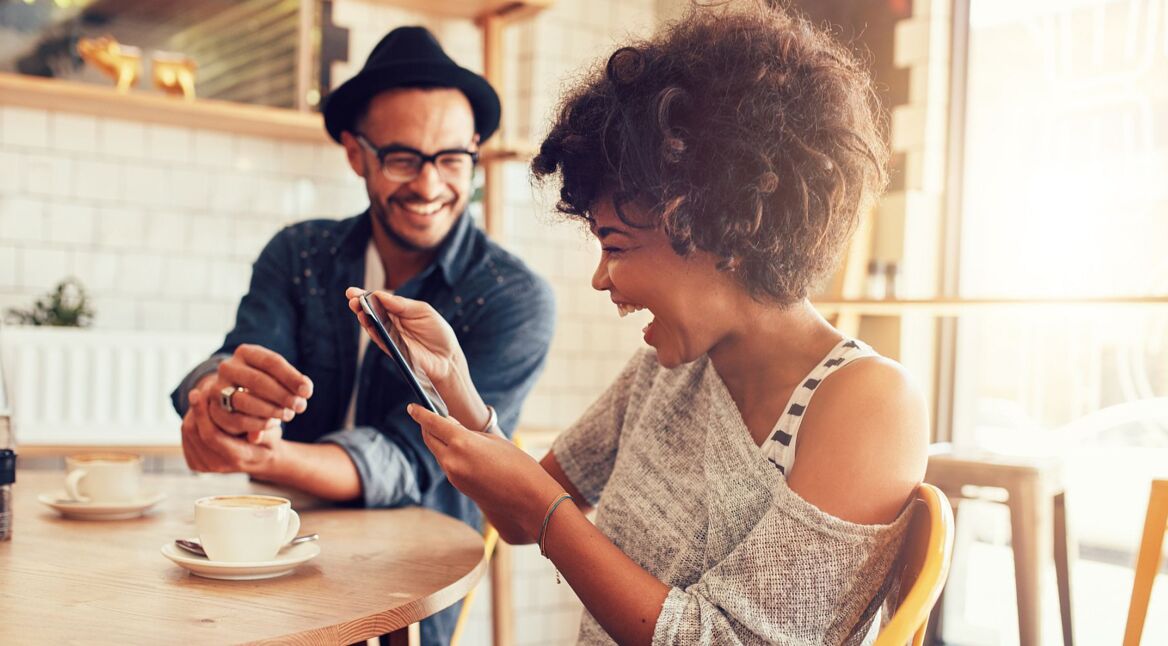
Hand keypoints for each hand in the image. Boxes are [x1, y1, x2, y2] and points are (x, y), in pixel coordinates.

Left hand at [181, 389, 282, 474]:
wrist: (260, 458)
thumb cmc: (268, 438)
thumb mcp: (273, 433)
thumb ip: (265, 431)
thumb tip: (256, 434)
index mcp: (238, 458)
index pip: (212, 436)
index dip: (202, 413)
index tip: (198, 393)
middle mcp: (219, 466)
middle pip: (194, 433)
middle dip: (195, 409)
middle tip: (199, 390)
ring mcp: (205, 467)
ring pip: (188, 433)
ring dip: (193, 413)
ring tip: (202, 398)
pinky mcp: (196, 464)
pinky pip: (186, 437)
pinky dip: (191, 421)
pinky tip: (201, 411)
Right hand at [203, 344, 312, 437]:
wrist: (233, 394)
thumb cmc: (264, 383)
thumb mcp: (277, 377)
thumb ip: (292, 382)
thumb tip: (305, 389)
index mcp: (246, 352)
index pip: (271, 362)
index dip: (292, 377)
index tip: (307, 392)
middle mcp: (228, 367)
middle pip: (257, 380)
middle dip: (282, 395)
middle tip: (300, 406)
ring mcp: (217, 388)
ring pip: (244, 400)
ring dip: (270, 410)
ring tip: (288, 415)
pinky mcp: (214, 409)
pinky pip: (236, 419)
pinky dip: (257, 424)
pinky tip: (272, 423)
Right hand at [345, 287, 466, 384]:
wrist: (447, 358)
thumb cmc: (437, 332)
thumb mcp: (423, 311)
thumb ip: (403, 304)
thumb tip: (380, 295)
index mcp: (398, 310)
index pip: (379, 301)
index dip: (365, 295)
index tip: (353, 291)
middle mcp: (391, 323)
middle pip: (371, 312)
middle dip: (359, 304)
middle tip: (350, 297)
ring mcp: (390, 337)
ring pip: (372, 326)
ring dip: (363, 316)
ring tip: (356, 307)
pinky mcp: (392, 350)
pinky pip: (379, 340)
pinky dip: (372, 331)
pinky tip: (367, 322)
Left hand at [408, 403, 562, 543]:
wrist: (529, 499)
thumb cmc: (518, 465)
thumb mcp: (494, 441)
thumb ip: (469, 433)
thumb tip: (451, 428)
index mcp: (462, 443)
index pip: (433, 424)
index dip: (421, 413)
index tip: (412, 407)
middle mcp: (452, 460)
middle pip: (430, 439)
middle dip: (427, 426)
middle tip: (430, 416)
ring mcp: (454, 476)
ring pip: (438, 453)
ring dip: (440, 441)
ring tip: (450, 431)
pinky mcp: (459, 486)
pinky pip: (447, 465)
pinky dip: (449, 454)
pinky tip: (461, 450)